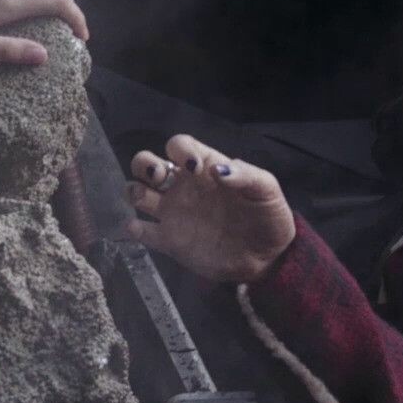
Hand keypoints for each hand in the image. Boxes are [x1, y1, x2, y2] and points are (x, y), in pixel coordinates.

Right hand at [125, 134, 295, 283]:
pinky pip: (141, 231)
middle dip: (144, 164)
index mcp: (206, 168)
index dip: (179, 149)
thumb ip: (246, 175)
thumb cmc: (268, 216)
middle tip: (160, 178)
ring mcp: (173, 213)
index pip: (179, 145)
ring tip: (148, 199)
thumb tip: (217, 169)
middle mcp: (183, 186)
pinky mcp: (169, 240)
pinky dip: (133, 228)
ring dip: (133, 191)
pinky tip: (140, 229)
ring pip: (137, 192)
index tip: (193, 167)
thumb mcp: (267, 190)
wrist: (268, 257)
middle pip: (146, 163)